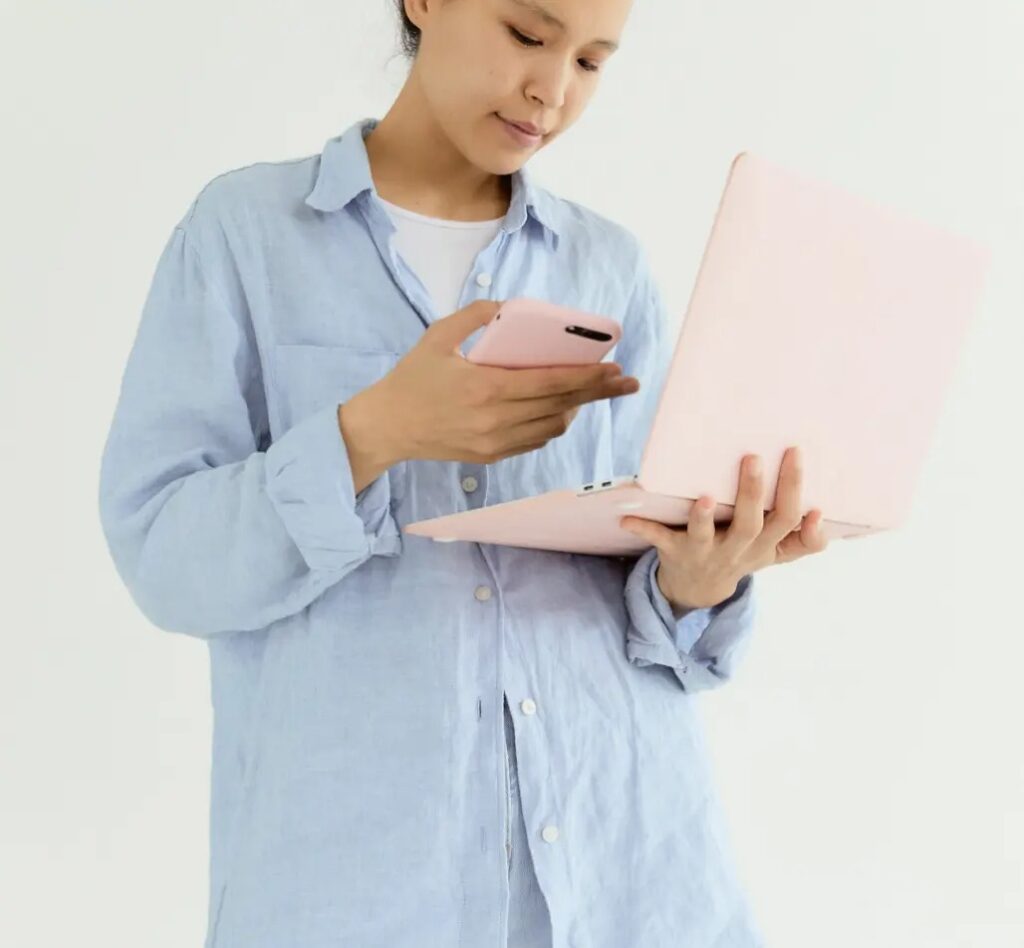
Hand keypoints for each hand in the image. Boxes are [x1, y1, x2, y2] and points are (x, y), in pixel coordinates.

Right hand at [345, 299, 639, 471]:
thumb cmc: (412, 378)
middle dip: (599, 393)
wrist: (387, 427)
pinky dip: (553, 423)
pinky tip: (561, 409)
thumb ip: (475, 315)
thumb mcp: (438, 336)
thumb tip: (508, 306)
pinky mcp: (491, 456)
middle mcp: (496, 419)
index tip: (615, 368)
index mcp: (485, 387)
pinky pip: (535, 440)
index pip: (550, 383)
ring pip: (553, 427)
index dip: (588, 377)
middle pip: (561, 406)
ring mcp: (495, 442)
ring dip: (576, 408)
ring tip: (591, 391)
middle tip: (627, 383)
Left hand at [619, 446, 829, 609]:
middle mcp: (736, 550)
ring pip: (706, 536)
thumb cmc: (742, 555)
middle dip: (752, 493)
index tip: (795, 455)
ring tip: (704, 497)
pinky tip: (626, 516)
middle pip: (750, 525)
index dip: (793, 490)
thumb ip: (804, 540)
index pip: (786, 518)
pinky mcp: (673, 553)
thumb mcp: (776, 553)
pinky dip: (643, 528)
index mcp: (764, 546)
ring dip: (704, 518)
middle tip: (752, 457)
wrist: (698, 590)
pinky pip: (658, 540)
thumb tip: (820, 515)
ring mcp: (704, 552)